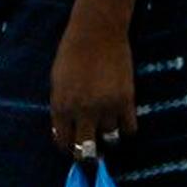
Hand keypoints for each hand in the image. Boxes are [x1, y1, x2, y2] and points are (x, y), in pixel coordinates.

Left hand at [50, 8, 138, 157]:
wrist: (97, 32)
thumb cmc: (72, 53)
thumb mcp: (57, 82)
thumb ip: (60, 107)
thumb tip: (65, 130)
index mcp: (61, 107)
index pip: (63, 142)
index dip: (67, 148)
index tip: (72, 146)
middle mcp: (83, 112)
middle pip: (85, 150)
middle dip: (86, 154)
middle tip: (90, 150)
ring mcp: (106, 107)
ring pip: (109, 140)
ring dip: (107, 137)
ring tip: (107, 130)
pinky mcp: (126, 100)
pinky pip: (129, 129)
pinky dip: (126, 128)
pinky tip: (122, 120)